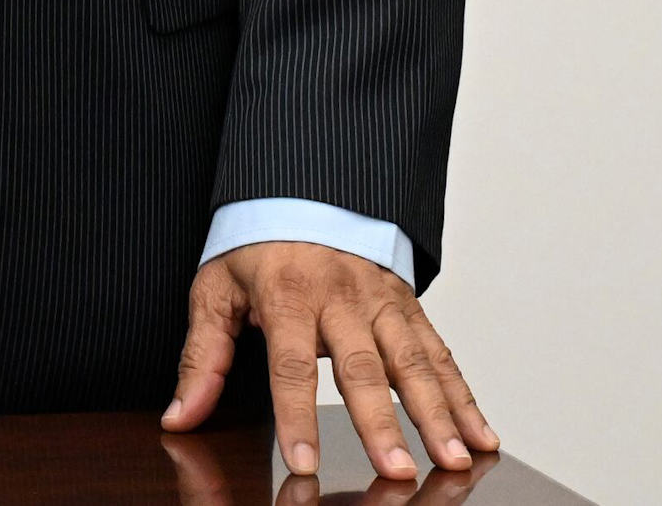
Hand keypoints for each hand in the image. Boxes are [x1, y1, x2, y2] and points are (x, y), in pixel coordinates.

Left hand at [166, 238, 494, 481]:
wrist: (300, 190)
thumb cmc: (254, 249)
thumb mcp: (215, 291)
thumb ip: (202, 357)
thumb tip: (178, 416)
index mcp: (287, 295)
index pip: (291, 365)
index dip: (296, 417)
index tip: (303, 463)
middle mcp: (341, 297)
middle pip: (363, 368)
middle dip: (382, 423)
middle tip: (398, 470)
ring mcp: (381, 301)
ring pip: (414, 362)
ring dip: (438, 414)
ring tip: (454, 459)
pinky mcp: (409, 306)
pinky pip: (441, 354)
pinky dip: (465, 397)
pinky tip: (482, 436)